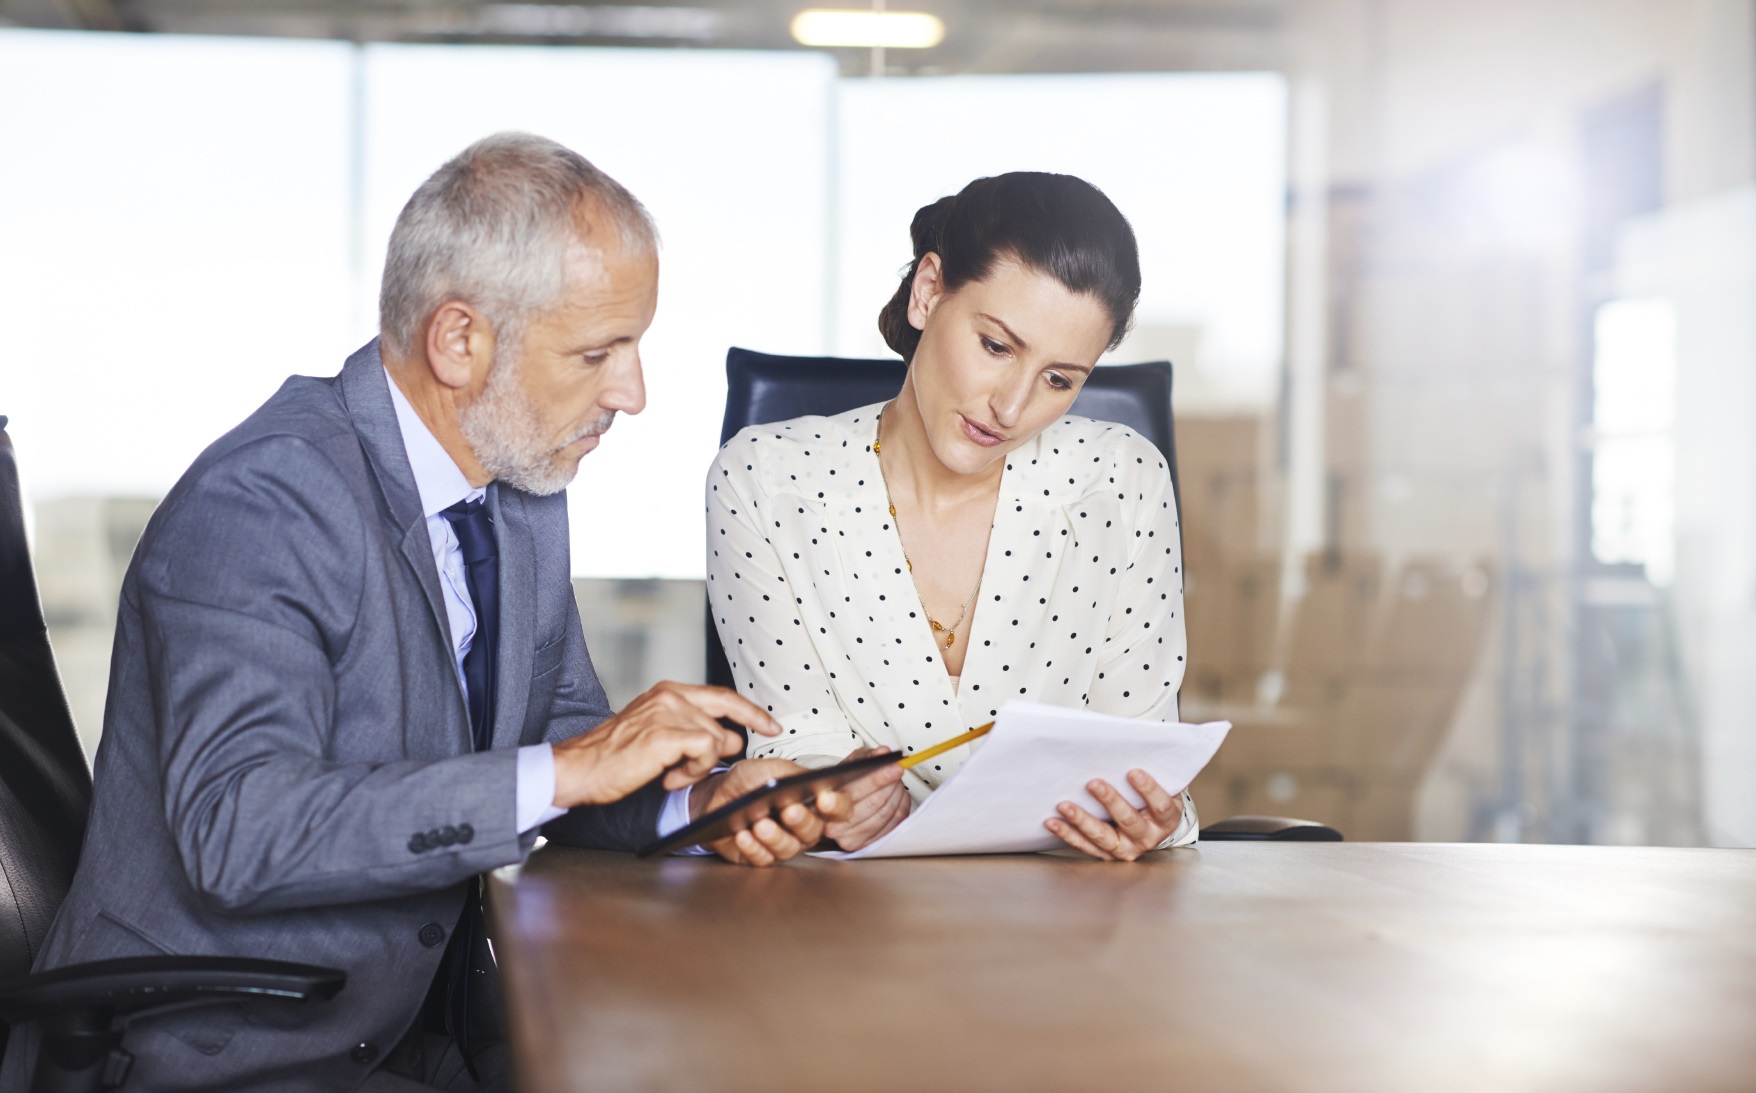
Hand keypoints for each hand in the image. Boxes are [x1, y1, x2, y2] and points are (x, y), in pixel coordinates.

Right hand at [551, 681, 780, 808]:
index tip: (771, 724)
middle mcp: (670, 695)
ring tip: (671, 775)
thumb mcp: (656, 734)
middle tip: (746, 750)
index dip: (750, 710)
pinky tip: (669, 778)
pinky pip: (705, 752)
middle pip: (728, 709)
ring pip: (716, 739)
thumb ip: (691, 730)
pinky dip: (693, 771)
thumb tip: (731, 739)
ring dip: (699, 766)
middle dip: (747, 728)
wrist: (580, 769)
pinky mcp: (666, 734)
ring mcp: (668, 712)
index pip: (721, 695)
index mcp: (667, 692)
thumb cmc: (614, 757)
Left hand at [692, 758, 850, 867]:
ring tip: (760, 824)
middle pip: (814, 831)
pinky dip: (753, 847)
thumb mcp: (771, 768)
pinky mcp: (760, 857)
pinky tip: (743, 835)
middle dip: (802, 822)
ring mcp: (783, 843)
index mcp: (812, 802)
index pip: (838, 808)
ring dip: (775, 837)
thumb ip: (793, 774)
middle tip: (790, 811)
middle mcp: (802, 826)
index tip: (826, 798)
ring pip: (789, 849)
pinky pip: (762, 859)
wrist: (717, 794)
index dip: (837, 805)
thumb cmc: (749, 781)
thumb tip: (811, 784)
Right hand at [823, 747, 910, 851]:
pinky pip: (894, 825)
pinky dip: (900, 807)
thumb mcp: (848, 765)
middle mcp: (833, 826)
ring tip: (895, 782)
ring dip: (896, 793)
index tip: (893, 767)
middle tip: (897, 768)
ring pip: (887, 813)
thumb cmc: (842, 785)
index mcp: (822, 803)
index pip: (853, 792)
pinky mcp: (866, 846)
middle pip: (874, 803)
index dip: (875, 780)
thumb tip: (882, 753)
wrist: (836, 808)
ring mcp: (850, 839)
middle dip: (890, 783)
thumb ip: (865, 757)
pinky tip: (896, 797)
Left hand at [1044, 769, 1185, 861]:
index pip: (1160, 805)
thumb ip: (1153, 772)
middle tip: (1094, 783)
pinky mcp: (1106, 854)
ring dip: (1082, 821)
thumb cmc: (1154, 801)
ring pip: (1103, 838)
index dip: (1148, 789)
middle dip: (1111, 802)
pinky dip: (1067, 834)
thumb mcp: (1163, 786)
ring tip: (1065, 805)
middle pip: (1129, 822)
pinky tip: (1053, 822)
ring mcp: (1126, 849)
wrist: (1152, 827)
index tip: (1133, 772)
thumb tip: (1132, 746)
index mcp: (1165, 820)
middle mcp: (1147, 838)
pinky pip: (1085, 845)